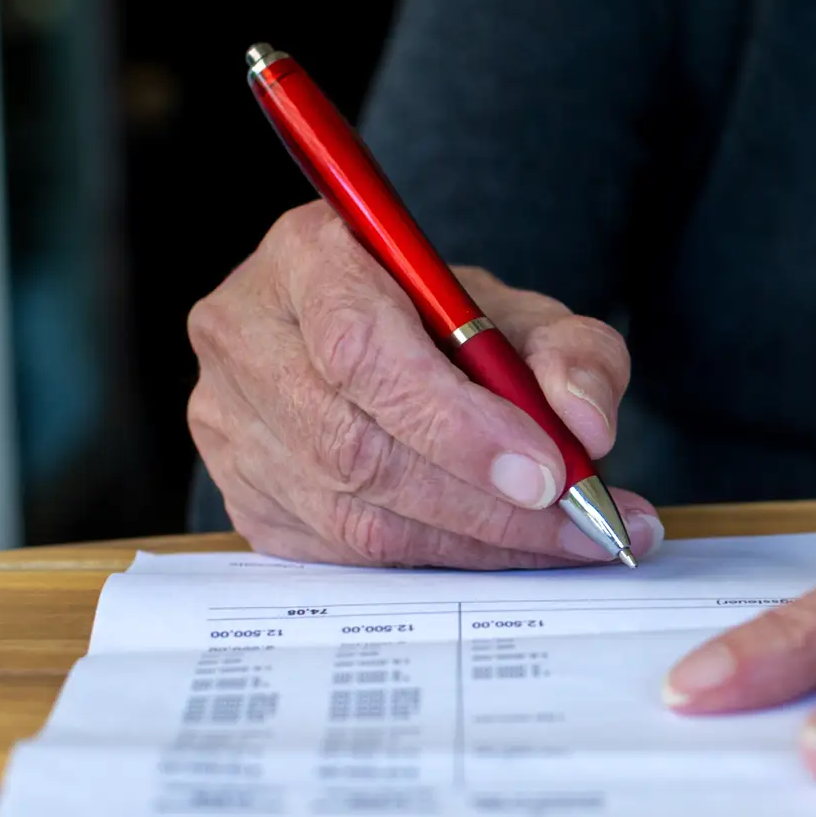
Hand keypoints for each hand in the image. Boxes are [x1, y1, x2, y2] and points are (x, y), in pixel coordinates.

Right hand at [188, 200, 660, 566]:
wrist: (387, 345)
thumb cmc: (449, 323)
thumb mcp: (525, 314)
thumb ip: (573, 353)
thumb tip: (585, 423)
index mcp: (307, 257)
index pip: (363, 351)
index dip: (457, 425)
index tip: (546, 472)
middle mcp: (246, 336)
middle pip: (354, 446)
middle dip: (483, 502)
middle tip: (581, 523)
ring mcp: (230, 423)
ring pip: (350, 513)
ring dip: (473, 541)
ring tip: (566, 542)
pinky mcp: (242, 493)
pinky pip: (342, 551)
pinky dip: (437, 559)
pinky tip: (504, 550)